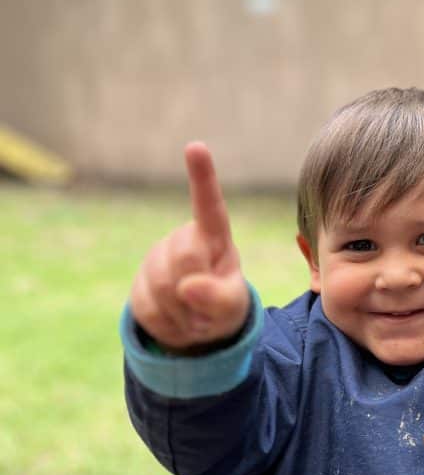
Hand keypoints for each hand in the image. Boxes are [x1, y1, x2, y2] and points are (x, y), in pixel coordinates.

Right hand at [130, 142, 249, 350]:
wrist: (198, 328)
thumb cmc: (224, 305)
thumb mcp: (233, 307)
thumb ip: (219, 298)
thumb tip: (187, 287)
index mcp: (215, 237)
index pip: (209, 204)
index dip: (202, 176)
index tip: (196, 147)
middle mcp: (183, 240)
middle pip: (185, 258)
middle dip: (197, 289)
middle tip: (208, 307)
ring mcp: (157, 259)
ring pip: (163, 285)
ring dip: (182, 312)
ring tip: (193, 315)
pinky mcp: (138, 283)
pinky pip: (147, 307)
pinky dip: (166, 324)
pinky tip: (176, 320)